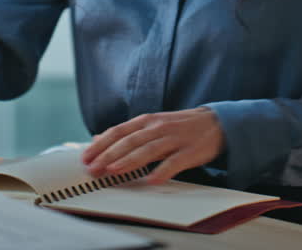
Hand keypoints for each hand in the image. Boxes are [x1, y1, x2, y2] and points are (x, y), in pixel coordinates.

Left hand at [81, 107, 223, 184]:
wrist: (215, 123)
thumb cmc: (179, 126)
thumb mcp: (151, 124)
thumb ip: (126, 133)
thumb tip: (98, 139)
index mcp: (146, 121)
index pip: (118, 132)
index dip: (101, 145)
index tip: (86, 157)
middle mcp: (157, 127)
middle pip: (129, 141)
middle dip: (109, 155)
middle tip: (94, 169)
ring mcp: (174, 139)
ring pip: (148, 150)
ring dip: (129, 161)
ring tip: (114, 171)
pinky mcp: (190, 151)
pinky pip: (175, 162)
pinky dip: (163, 170)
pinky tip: (152, 180)